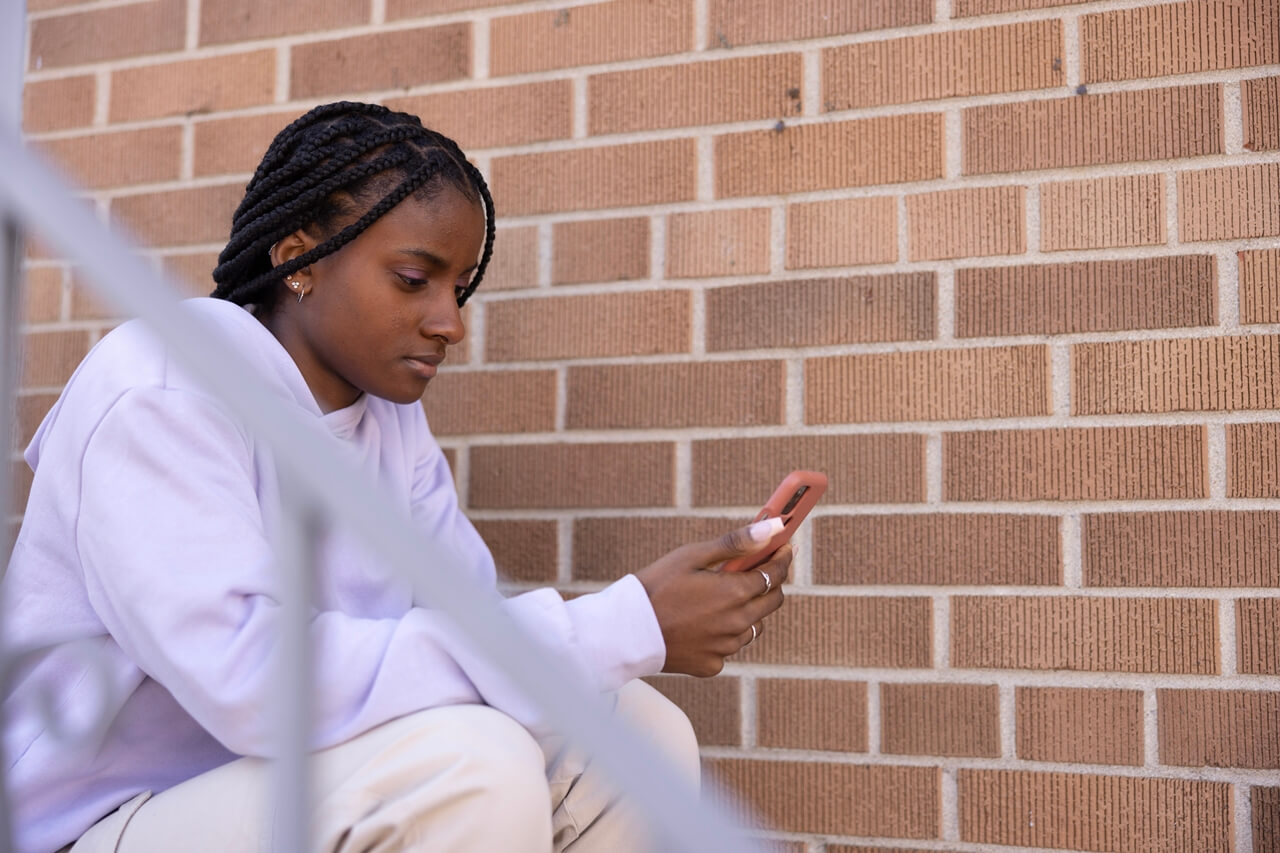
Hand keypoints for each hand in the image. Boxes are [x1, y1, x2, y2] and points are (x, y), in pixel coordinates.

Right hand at [633, 521, 793, 676]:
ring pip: (753, 626)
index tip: (784, 548)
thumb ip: (736, 543)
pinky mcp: (712, 665)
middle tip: (755, 570)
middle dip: (770, 583)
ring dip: (747, 610)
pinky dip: (723, 634)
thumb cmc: (656, 586)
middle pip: (773, 602)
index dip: (782, 559)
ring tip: (719, 599)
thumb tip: (773, 528)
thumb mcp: (693, 556)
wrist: (625, 631)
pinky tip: (700, 624)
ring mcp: (726, 648)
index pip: (776, 574)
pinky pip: (729, 647)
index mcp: (736, 593)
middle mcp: (737, 623)